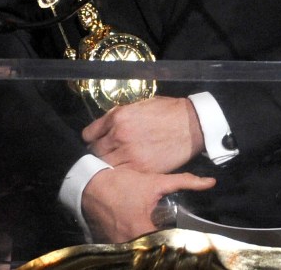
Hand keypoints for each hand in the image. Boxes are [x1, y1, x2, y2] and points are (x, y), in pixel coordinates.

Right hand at [81, 166, 214, 243]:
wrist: (89, 183)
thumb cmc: (122, 182)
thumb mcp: (154, 180)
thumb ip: (184, 181)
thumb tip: (211, 182)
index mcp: (143, 230)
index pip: (168, 244)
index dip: (178, 240)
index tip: (185, 236)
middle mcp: (129, 245)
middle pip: (153, 251)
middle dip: (163, 244)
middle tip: (171, 235)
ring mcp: (116, 248)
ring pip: (139, 253)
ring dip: (148, 246)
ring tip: (157, 235)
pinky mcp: (106, 247)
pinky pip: (126, 251)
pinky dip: (133, 246)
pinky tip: (139, 235)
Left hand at [82, 96, 204, 172]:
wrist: (191, 124)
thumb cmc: (167, 111)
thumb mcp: (137, 106)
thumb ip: (118, 118)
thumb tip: (104, 129)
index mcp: (118, 117)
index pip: (89, 134)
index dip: (91, 139)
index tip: (95, 142)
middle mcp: (119, 135)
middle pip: (95, 152)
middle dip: (98, 153)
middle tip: (105, 155)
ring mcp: (130, 154)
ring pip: (105, 166)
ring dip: (108, 166)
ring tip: (114, 165)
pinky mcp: (142, 169)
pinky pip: (121, 175)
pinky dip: (121, 174)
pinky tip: (125, 171)